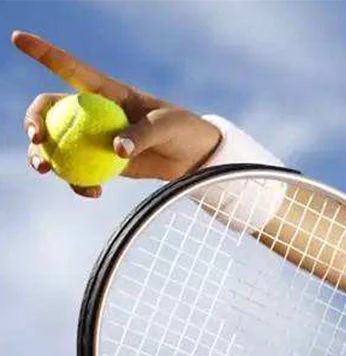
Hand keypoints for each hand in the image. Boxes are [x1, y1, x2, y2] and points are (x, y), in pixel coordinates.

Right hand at [12, 30, 220, 198]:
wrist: (195, 158)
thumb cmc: (183, 130)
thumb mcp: (166, 128)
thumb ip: (141, 135)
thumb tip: (115, 149)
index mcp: (109, 92)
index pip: (72, 69)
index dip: (44, 53)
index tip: (18, 39)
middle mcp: (95, 112)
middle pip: (51, 111)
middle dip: (34, 121)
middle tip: (36, 140)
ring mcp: (96, 138)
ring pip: (58, 143)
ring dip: (44, 156)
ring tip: (46, 170)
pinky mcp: (104, 163)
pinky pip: (80, 171)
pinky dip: (78, 182)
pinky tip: (91, 193)